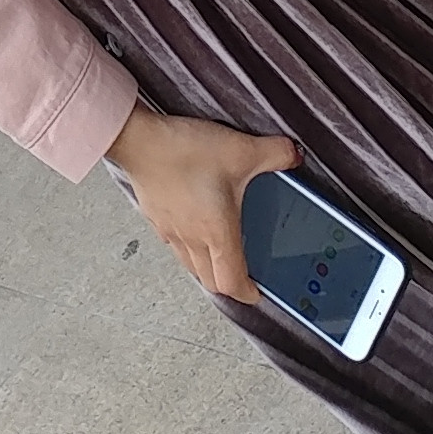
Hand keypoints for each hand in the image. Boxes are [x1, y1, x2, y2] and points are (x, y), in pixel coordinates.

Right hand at [110, 102, 302, 303]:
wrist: (139, 141)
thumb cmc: (184, 152)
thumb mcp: (242, 149)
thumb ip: (275, 154)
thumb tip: (293, 156)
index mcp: (217, 233)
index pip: (232, 282)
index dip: (247, 293)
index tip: (257, 293)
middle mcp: (192, 238)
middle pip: (210, 280)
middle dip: (228, 284)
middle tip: (242, 277)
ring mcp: (171, 230)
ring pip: (190, 265)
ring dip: (207, 267)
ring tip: (220, 255)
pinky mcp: (155, 217)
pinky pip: (173, 244)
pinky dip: (187, 246)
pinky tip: (192, 225)